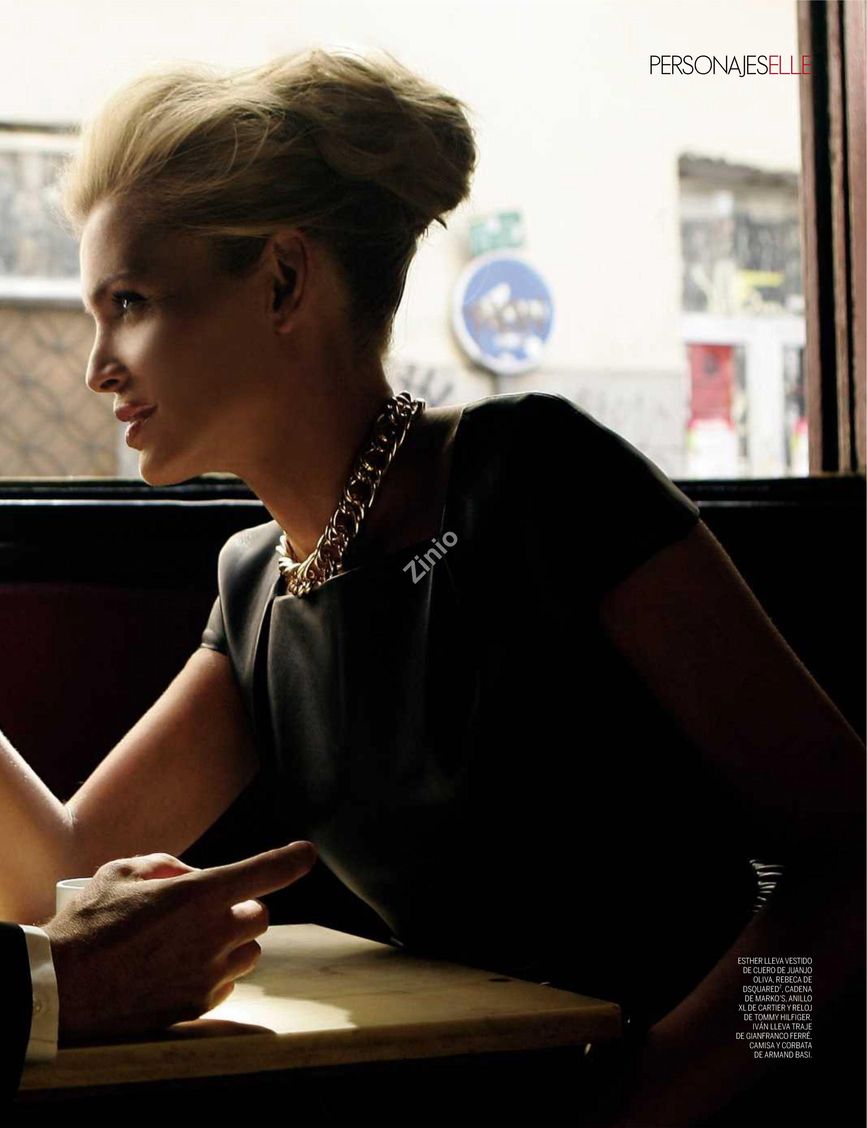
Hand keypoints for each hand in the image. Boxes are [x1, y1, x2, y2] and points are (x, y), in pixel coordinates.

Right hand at [43, 840, 316, 1042]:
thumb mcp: (119, 873)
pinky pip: (227, 986)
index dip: (291, 860)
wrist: (59, 989)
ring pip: (249, 954)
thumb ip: (163, 866)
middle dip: (241, 909)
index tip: (306, 854)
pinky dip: (215, 975)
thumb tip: (188, 873)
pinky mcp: (197, 1006)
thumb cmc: (86, 926)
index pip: (264, 872)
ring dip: (233, 944)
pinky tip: (180, 970)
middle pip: (260, 918)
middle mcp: (212, 935)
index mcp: (198, 895)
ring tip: (191, 943)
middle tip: (207, 911)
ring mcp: (207, 974)